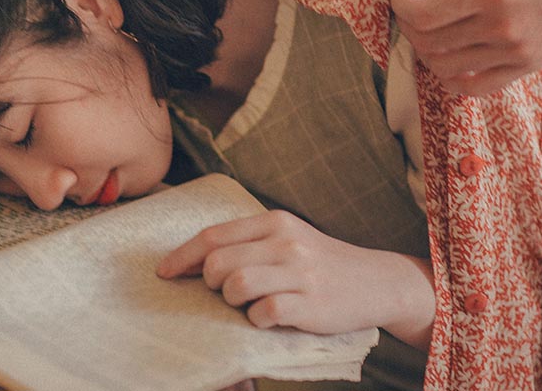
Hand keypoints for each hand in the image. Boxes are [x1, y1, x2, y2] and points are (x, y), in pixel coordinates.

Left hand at [156, 211, 433, 349]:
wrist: (376, 281)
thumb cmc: (320, 263)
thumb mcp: (286, 239)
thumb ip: (248, 243)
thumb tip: (196, 260)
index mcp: (274, 222)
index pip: (213, 236)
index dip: (182, 256)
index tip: (164, 272)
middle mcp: (285, 242)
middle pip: (218, 262)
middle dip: (210, 283)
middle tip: (222, 292)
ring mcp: (299, 272)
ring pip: (237, 286)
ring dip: (233, 301)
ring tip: (248, 303)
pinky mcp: (310, 302)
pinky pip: (264, 312)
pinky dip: (257, 319)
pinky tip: (269, 317)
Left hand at [391, 0, 541, 94]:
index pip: (423, 14)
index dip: (399, 2)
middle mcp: (502, 26)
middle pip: (428, 42)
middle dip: (408, 23)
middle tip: (411, 4)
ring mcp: (516, 51)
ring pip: (443, 68)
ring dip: (424, 49)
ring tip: (429, 27)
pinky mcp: (527, 66)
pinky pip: (473, 87)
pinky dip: (449, 77)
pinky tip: (447, 55)